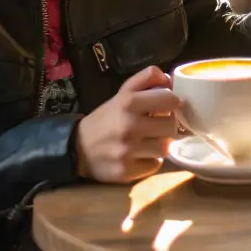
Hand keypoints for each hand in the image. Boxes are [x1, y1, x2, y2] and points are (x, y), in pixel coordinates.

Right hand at [74, 66, 181, 181]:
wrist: (77, 148)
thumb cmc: (106, 119)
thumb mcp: (122, 93)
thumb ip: (146, 79)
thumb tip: (170, 79)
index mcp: (129, 103)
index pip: (170, 99)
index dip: (172, 103)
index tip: (167, 107)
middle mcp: (129, 126)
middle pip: (171, 125)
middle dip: (167, 125)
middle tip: (157, 126)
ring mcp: (127, 151)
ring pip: (165, 148)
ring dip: (159, 144)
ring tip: (147, 142)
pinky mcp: (126, 172)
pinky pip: (154, 165)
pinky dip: (150, 161)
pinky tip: (139, 156)